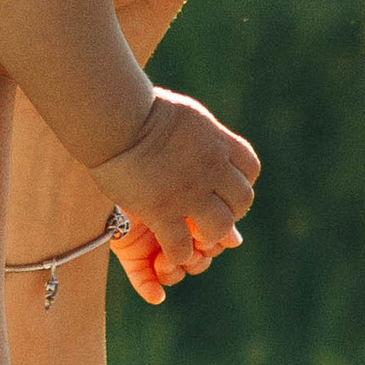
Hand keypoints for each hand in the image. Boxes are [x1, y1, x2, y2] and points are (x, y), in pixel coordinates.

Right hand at [92, 88, 259, 287]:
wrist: (115, 119)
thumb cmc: (141, 110)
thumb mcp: (187, 116)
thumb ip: (205, 136)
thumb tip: (215, 147)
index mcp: (217, 141)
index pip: (250, 169)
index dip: (239, 182)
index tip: (223, 188)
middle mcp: (211, 167)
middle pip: (242, 201)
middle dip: (230, 212)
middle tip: (209, 215)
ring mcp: (189, 192)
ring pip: (220, 228)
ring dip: (209, 236)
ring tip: (194, 236)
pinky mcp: (162, 210)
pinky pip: (182, 245)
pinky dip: (179, 254)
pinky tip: (170, 249)